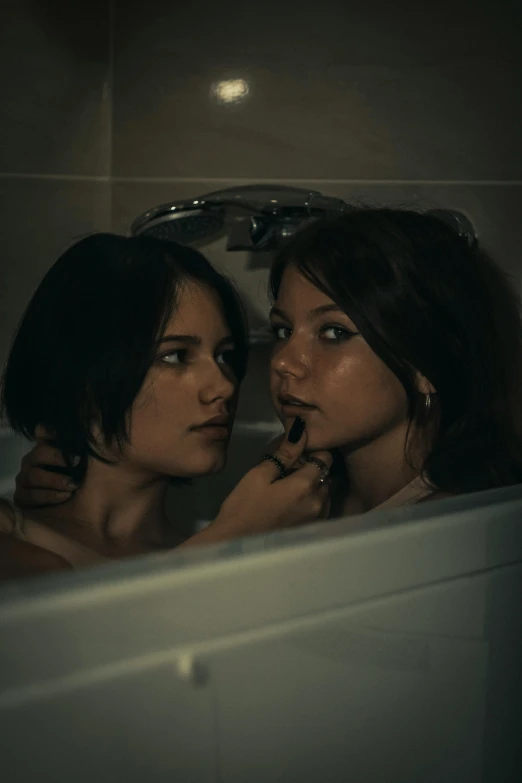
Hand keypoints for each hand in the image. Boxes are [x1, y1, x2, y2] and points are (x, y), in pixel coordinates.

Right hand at [14, 426, 78, 507]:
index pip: (44, 433)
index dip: (53, 434)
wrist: (79, 508)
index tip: (70, 437)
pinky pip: (29, 496)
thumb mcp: (86, 459)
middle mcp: (32, 461)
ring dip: (54, 481)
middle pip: (37, 455)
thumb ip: (80, 442)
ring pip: (33, 476)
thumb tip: (64, 426)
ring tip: (73, 486)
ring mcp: (24, 480)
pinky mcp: (22, 498)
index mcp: (46, 447)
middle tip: (78, 462)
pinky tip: (64, 497)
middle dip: (57, 457)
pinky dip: (47, 496)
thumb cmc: (82, 478)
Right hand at [181, 418, 331, 546]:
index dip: (314, 449)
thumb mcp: (260, 475)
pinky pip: (321, 507)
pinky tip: (294, 501)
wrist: (237, 543)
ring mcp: (318, 518)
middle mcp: (319, 502)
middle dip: (314, 467)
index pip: (324, 458)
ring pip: (325, 491)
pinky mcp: (312, 530)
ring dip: (314, 484)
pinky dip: (313, 499)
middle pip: (326, 475)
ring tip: (291, 484)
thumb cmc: (244, 506)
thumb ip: (284, 453)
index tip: (299, 449)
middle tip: (292, 466)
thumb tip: (301, 429)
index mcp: (306, 486)